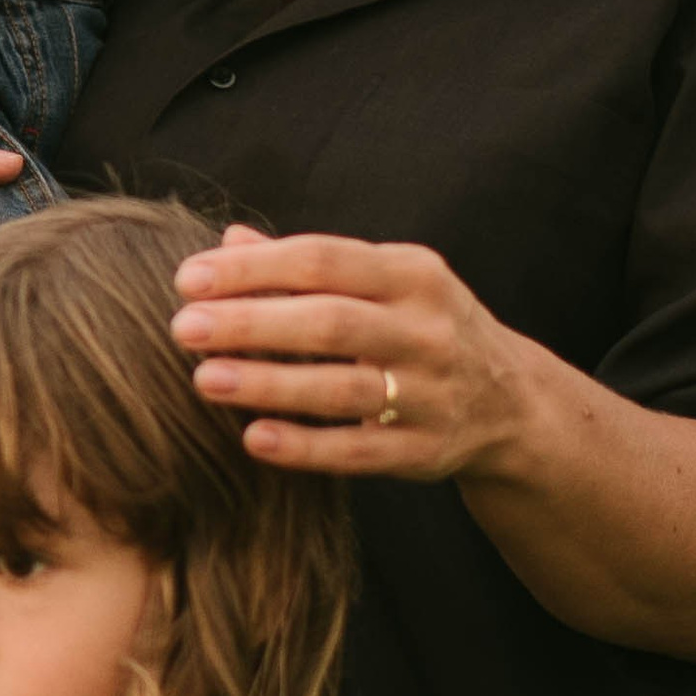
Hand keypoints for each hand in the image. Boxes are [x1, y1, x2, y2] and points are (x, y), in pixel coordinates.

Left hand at [174, 223, 695, 656]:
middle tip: (182, 327)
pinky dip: (307, 447)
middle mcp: (430, 330)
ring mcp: (433, 395)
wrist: (513, 403)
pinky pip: (361, 452)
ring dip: (270, 385)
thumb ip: (307, 265)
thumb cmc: (419, 328)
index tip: (189, 278)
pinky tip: (254, 439)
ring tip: (204, 380)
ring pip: (344, 389)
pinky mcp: (427, 454)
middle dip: (252, 323)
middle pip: (331, 321)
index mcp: (415, 273)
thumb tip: (225, 241)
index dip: (254, 269)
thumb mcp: (384, 283)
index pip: (325, 259)